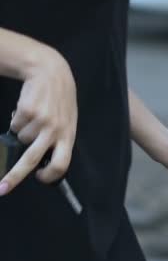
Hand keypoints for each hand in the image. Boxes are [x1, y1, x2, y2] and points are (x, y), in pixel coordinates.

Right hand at [0, 46, 76, 195]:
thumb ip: (59, 139)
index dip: (50, 175)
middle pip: (32, 159)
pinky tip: (26, 109)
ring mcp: (40, 121)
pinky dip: (17, 120)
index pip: (62, 163)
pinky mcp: (26, 111)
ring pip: (21, 138)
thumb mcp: (67, 121)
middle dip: (15, 176)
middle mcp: (55, 130)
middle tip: (3, 188)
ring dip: (22, 131)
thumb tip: (42, 163)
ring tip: (33, 117)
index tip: (39, 178)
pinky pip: (14, 125)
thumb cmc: (59, 101)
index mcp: (68, 135)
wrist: (52, 72)